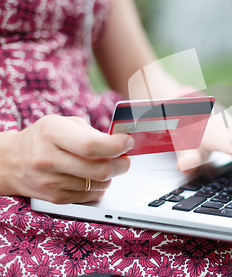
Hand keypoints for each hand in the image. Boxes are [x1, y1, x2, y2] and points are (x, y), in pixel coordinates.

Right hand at [0, 115, 133, 203]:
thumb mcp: (63, 123)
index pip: (91, 145)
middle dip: (121, 164)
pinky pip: (91, 196)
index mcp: (52, 133)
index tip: (128, 143)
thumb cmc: (43, 138)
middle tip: (126, 159)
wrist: (10, 162)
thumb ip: (92, 132)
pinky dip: (100, 186)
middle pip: (99, 169)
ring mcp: (51, 181)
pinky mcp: (55, 198)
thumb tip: (120, 143)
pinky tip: (95, 177)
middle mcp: (49, 158)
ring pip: (98, 184)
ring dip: (111, 176)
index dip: (116, 146)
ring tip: (107, 165)